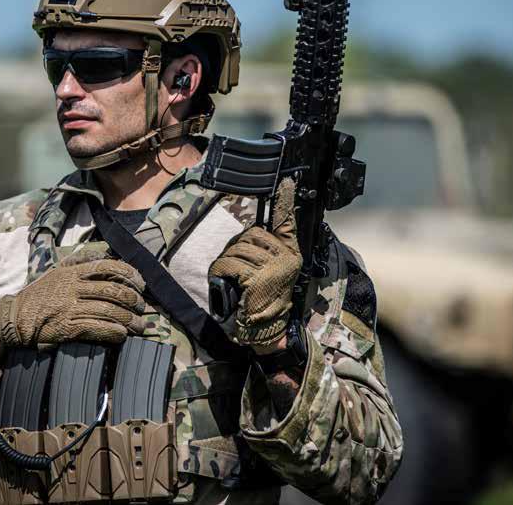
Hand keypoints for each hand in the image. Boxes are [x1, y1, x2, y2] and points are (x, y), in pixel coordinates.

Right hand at [0, 258, 145, 346]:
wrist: (13, 319)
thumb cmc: (40, 296)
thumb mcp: (57, 273)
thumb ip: (80, 264)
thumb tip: (107, 257)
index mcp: (72, 272)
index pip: (109, 266)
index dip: (130, 274)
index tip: (141, 284)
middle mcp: (72, 288)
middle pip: (113, 291)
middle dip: (133, 300)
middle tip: (141, 308)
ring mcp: (68, 308)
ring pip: (108, 311)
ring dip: (128, 320)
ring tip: (138, 326)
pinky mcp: (65, 328)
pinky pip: (96, 328)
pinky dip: (113, 332)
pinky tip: (121, 335)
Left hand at [209, 178, 301, 348]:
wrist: (266, 330)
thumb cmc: (266, 300)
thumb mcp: (274, 272)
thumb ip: (271, 251)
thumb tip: (255, 232)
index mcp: (291, 254)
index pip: (288, 223)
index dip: (285, 203)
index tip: (287, 183)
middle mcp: (286, 258)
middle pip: (252, 234)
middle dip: (238, 246)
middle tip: (237, 266)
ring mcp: (274, 267)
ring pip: (239, 248)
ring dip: (228, 260)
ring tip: (232, 276)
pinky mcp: (258, 277)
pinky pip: (230, 262)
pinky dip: (221, 269)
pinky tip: (224, 280)